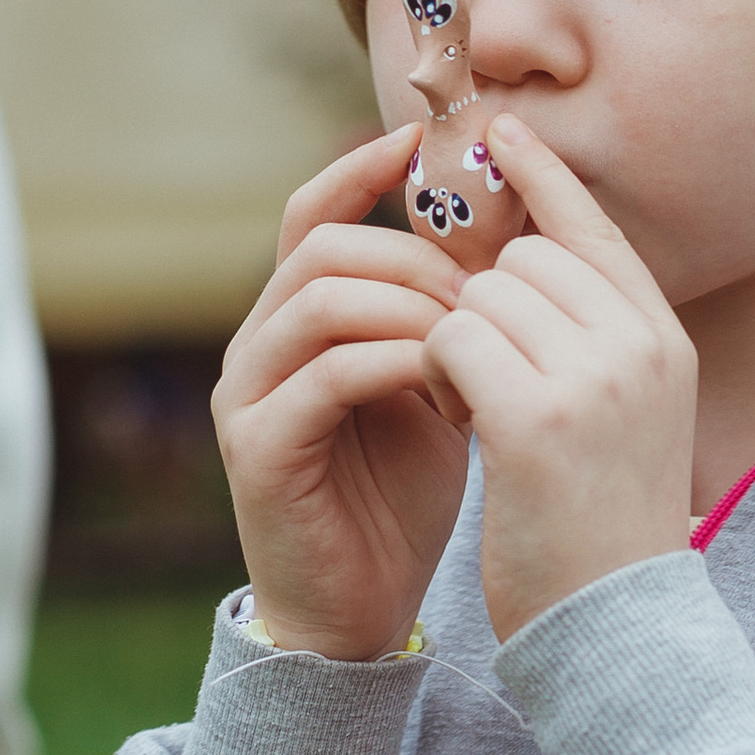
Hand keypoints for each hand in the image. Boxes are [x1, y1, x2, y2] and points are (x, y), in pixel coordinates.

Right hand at [213, 124, 468, 659]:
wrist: (361, 612)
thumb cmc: (402, 498)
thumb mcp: (434, 388)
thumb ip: (443, 320)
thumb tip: (505, 237)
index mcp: (297, 323)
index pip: (312, 215)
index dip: (361, 171)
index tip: (424, 142)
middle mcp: (258, 347)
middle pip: (322, 249)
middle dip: (413, 258)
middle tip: (483, 293)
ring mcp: (249, 396)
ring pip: (320, 300)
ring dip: (409, 308)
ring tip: (470, 342)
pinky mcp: (258, 448)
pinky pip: (326, 374)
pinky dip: (395, 366)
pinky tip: (447, 388)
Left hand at [419, 112, 698, 641]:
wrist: (613, 628)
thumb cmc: (604, 528)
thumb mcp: (627, 416)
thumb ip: (592, 339)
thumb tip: (517, 267)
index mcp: (665, 341)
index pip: (596, 230)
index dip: (544, 178)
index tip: (500, 130)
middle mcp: (638, 345)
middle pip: (523, 258)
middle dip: (480, 300)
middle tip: (479, 369)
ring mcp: (592, 377)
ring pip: (479, 296)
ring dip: (453, 343)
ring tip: (476, 408)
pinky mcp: (534, 417)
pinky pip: (450, 342)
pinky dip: (434, 374)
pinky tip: (457, 421)